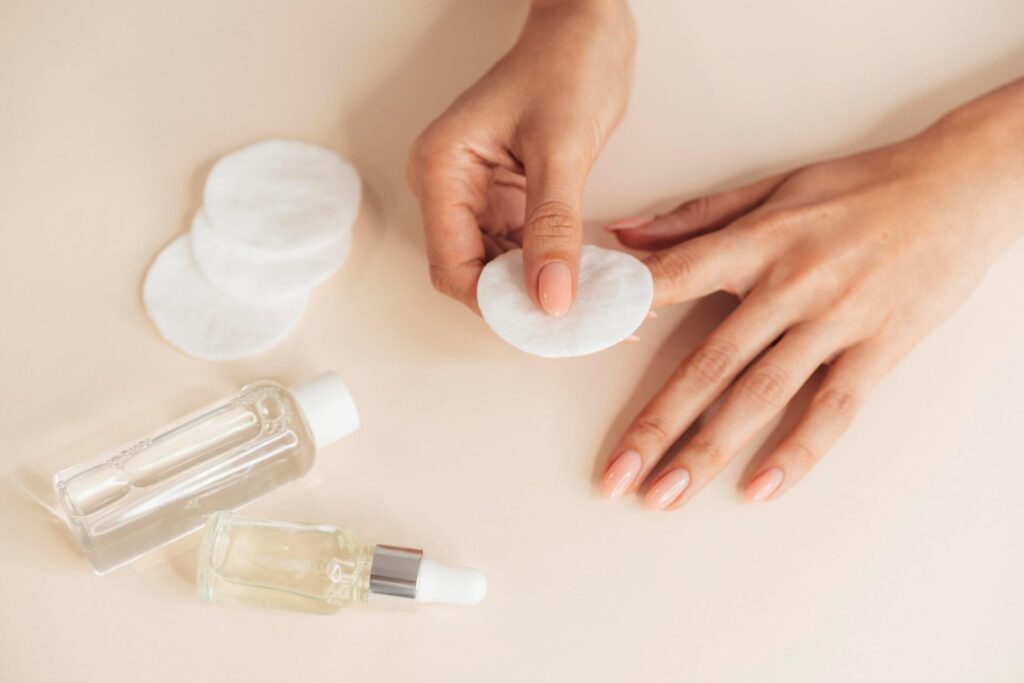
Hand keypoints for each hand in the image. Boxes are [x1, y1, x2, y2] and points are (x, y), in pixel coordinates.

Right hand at [407, 0, 634, 313]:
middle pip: (471, 274)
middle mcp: (450, 188)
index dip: (496, 304)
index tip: (545, 325)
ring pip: (498, 269)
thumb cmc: (567, 65)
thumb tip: (551, 296)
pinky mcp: (506, 199)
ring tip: (588, 308)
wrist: (588, 28)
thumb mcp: (562, 149)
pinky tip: (584, 282)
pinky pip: (521, 250)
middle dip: (520, 304)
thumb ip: (554, 227)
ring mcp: (477, 196)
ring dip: (538, 291)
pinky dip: (550, 269)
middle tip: (574, 325)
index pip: (453, 265)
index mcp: (442, 170)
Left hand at [600, 79, 1023, 508]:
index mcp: (759, 239)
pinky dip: (798, 451)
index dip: (628, 313)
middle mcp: (792, 283)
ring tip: (667, 494)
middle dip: (657, 423)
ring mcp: (836, 320)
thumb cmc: (860, 185)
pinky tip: (760, 486)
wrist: (959, 185)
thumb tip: (624, 234)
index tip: (583, 350)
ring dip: (710, 450)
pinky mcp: (880, 347)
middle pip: (711, 363)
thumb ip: (695, 216)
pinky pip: (834, 408)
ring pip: (762, 395)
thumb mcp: (774, 184)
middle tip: (616, 473)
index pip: (677, 279)